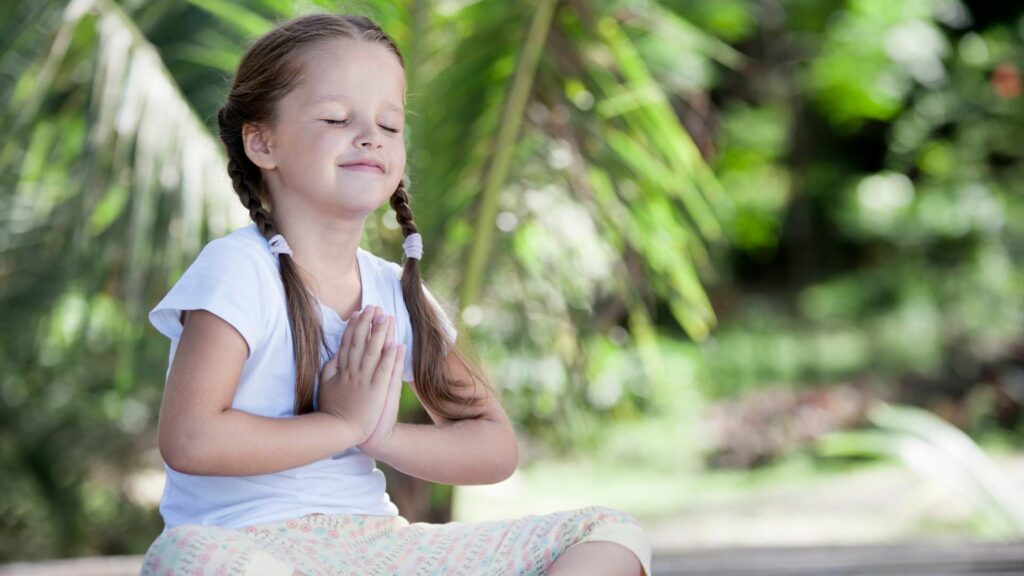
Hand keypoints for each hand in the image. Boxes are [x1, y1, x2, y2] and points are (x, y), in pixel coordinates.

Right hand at [318, 305, 404, 443]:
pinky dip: (389, 356)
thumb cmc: (331, 411)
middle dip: (368, 323)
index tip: (358, 313)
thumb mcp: (325, 386)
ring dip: (380, 333)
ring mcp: (364, 380)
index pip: (348, 343)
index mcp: (341, 370)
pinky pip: (384, 370)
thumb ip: (329, 369)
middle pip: (360, 342)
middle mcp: (352, 372)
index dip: (354, 326)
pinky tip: (395, 343)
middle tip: (374, 307)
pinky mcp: (376, 390)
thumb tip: (335, 354)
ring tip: (386, 317)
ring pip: (373, 351)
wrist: (338, 431)